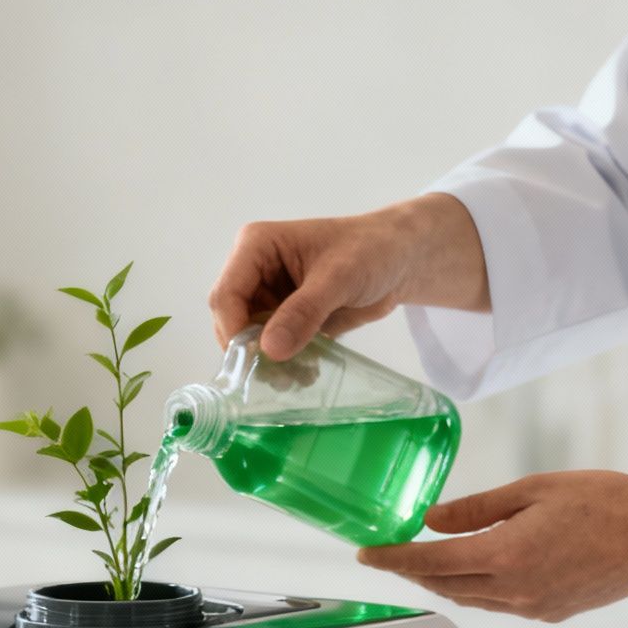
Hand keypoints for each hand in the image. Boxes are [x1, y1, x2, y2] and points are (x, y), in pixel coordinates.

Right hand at [209, 193, 489, 360]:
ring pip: (250, 339)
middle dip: (251, 351)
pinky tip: (306, 374)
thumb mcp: (339, 278)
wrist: (402, 259)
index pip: (226, 295)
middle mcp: (254, 273)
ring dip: (269, 362)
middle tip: (279, 378)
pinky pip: (273, 348)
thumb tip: (269, 350)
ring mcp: (269, 298)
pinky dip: (285, 364)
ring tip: (297, 379)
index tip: (258, 359)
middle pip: (232, 321)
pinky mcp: (285, 319)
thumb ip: (303, 312)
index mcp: (255, 248)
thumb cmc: (371, 250)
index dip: (234, 330)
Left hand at [356, 471, 627, 621]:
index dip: (392, 559)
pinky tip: (474, 571)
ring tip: (424, 562)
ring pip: (469, 599)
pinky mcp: (551, 612)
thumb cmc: (606, 502)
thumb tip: (430, 520)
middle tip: (390, 553)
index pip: (428, 563)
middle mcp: (514, 590)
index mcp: (504, 556)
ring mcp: (533, 607)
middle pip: (443, 586)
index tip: (366, 553)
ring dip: (442, 582)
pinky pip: (498, 604)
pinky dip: (475, 589)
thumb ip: (476, 509)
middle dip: (412, 571)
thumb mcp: (532, 490)